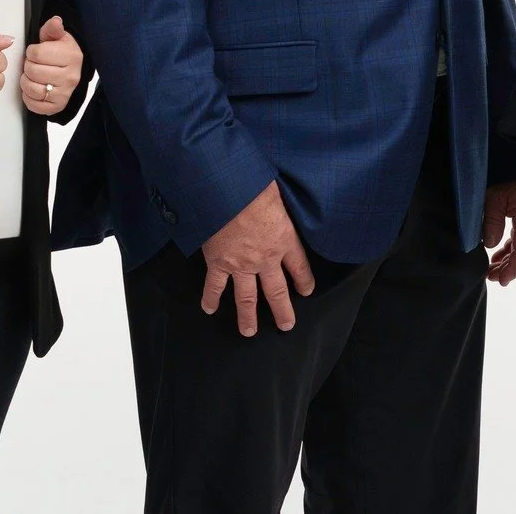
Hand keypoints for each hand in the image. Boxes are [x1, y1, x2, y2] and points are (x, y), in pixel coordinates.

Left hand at [20, 15, 82, 115]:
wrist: (71, 71)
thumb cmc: (61, 54)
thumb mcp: (57, 37)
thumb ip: (52, 28)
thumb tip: (55, 21)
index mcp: (72, 56)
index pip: (36, 53)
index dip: (32, 52)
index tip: (37, 52)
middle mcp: (71, 76)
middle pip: (32, 71)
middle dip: (29, 66)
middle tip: (35, 65)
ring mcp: (65, 93)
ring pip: (31, 88)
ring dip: (27, 82)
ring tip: (33, 76)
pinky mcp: (57, 106)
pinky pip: (34, 104)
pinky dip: (29, 97)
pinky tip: (35, 88)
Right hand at [200, 182, 315, 335]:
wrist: (227, 189)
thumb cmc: (255, 184)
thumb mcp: (280, 193)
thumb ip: (282, 205)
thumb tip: (281, 200)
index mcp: (285, 239)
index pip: (300, 266)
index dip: (305, 281)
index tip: (307, 291)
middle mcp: (265, 258)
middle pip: (277, 291)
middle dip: (282, 311)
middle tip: (286, 325)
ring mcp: (241, 264)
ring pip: (247, 298)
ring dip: (248, 317)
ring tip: (249, 332)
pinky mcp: (218, 262)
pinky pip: (214, 286)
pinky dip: (210, 299)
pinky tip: (209, 309)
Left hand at [481, 180, 515, 284]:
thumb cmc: (507, 174)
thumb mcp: (493, 196)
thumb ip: (492, 221)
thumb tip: (490, 245)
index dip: (514, 267)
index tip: (503, 280)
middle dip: (509, 268)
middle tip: (493, 278)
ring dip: (509, 260)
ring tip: (493, 271)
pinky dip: (511, 250)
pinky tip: (498, 256)